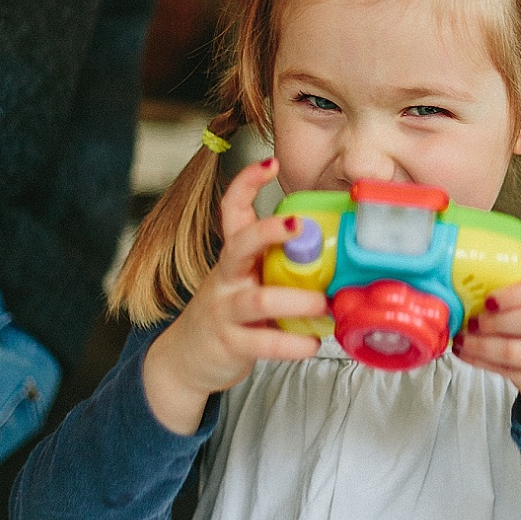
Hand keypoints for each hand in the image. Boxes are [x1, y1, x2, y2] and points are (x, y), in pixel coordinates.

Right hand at [142, 158, 328, 433]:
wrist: (187, 358)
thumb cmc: (230, 313)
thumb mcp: (246, 280)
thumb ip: (278, 264)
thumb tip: (333, 250)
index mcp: (232, 257)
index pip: (231, 210)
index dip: (246, 182)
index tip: (270, 161)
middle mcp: (225, 277)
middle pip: (240, 244)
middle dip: (270, 231)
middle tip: (302, 226)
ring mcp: (225, 310)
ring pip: (259, 299)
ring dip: (298, 300)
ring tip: (324, 305)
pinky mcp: (231, 344)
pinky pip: (265, 342)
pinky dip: (294, 343)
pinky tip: (311, 343)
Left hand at [453, 260, 520, 430]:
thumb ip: (517, 272)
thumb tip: (475, 257)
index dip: (513, 294)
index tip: (488, 299)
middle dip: (493, 322)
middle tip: (471, 321)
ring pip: (516, 352)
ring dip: (481, 346)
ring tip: (462, 339)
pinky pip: (512, 373)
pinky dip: (483, 363)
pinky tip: (468, 354)